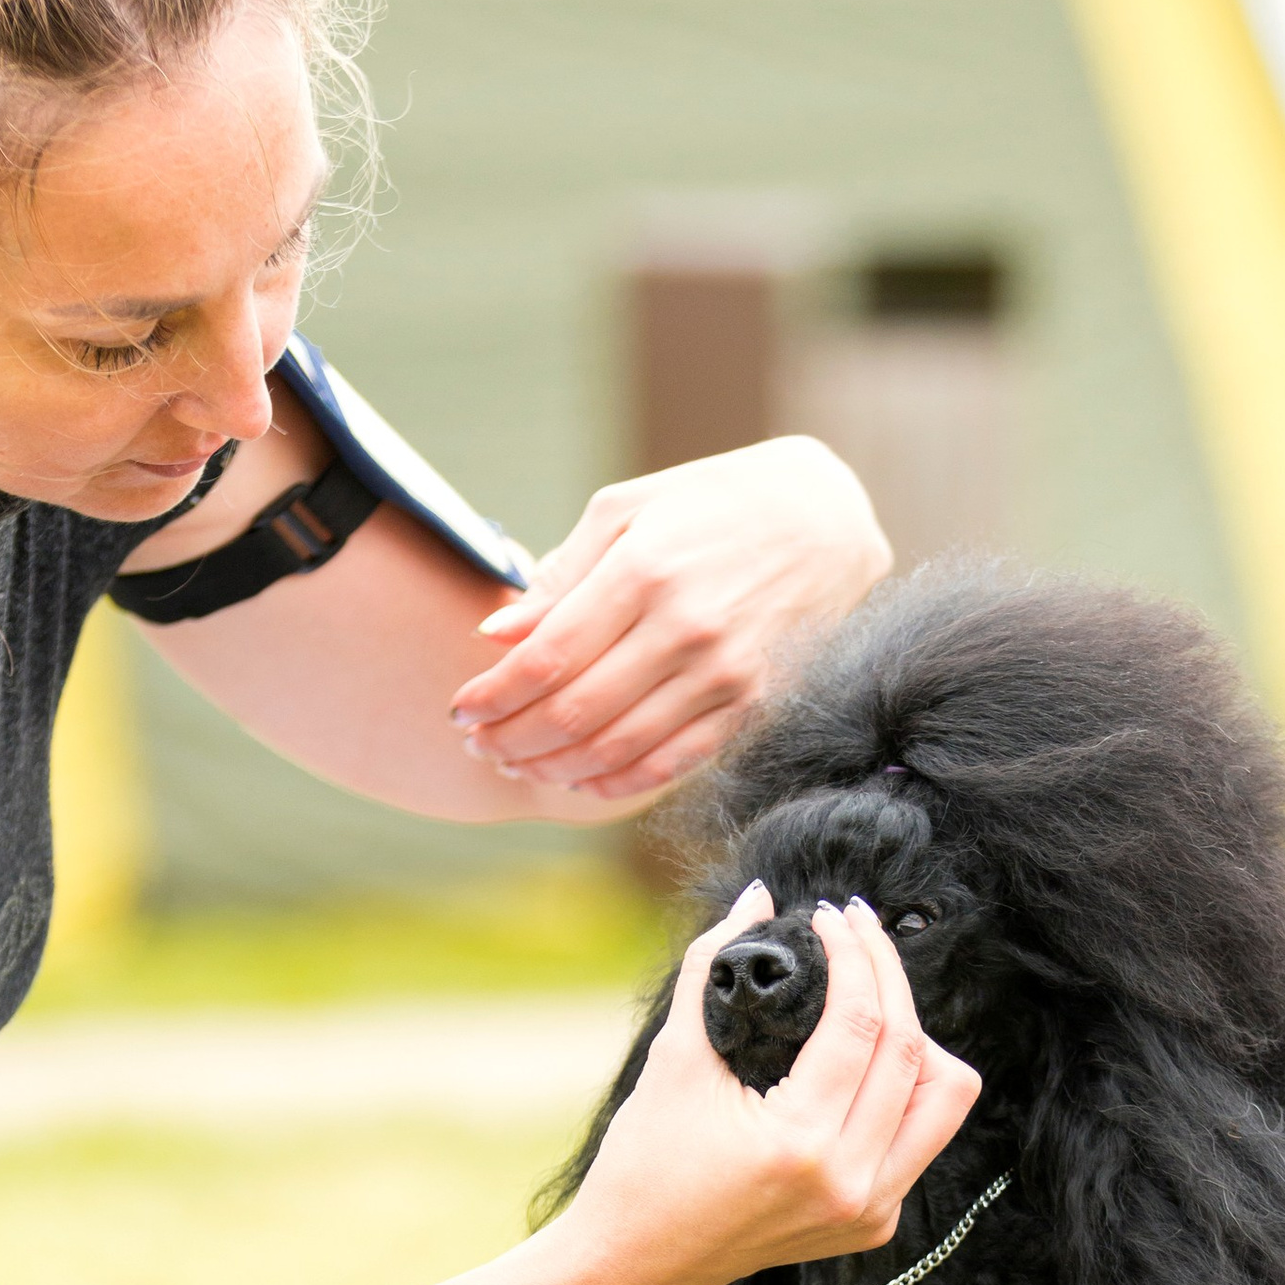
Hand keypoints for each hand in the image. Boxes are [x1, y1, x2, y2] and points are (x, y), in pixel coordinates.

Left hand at [447, 436, 891, 801]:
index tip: (459, 710)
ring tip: (515, 762)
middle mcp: (685, 627)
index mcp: (645, 569)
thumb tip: (495, 634)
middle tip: (477, 746)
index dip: (493, 694)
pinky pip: (672, 763)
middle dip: (511, 737)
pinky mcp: (751, 703)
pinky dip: (616, 781)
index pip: (549, 656)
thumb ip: (561, 577)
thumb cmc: (711, 503)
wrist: (825, 519)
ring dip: (553, 766)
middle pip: (574, 711)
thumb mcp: (627, 510)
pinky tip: (578, 778)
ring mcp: (724, 672)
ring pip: (617, 747)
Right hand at [565, 885, 980, 1284]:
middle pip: (915, 1054)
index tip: (830, 917)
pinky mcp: (875, 1224)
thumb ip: (713, 968)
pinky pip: (921, 1140)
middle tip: (858, 932)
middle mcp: (851, 1184)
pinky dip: (902, 1091)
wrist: (636, 1265)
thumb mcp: (673, 1061)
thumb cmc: (643, 1167)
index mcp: (800, 1146)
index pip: (860, 1025)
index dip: (854, 955)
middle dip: (889, 975)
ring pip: (945, 1100)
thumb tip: (756, 897)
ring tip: (869, 998)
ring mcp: (871, 1211)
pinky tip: (862, 1061)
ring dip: (916, 1037)